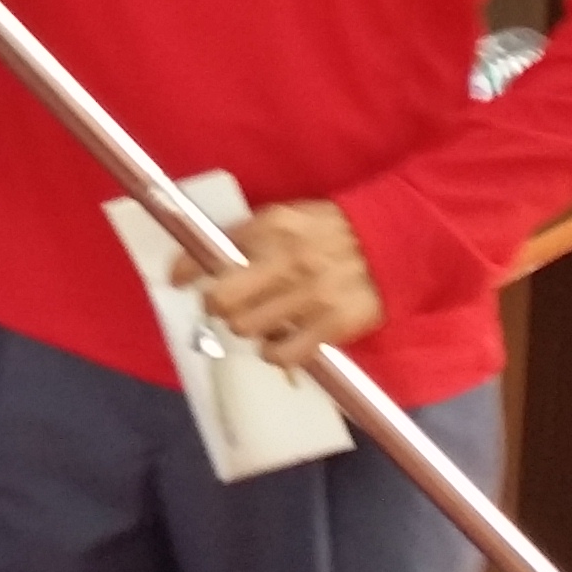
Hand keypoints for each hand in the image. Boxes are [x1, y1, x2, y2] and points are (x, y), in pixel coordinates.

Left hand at [184, 199, 384, 374]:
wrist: (396, 240)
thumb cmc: (333, 231)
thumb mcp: (290, 218)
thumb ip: (253, 236)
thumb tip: (209, 261)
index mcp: (273, 226)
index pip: (212, 251)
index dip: (185, 270)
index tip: (176, 280)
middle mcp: (287, 260)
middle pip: (222, 300)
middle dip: (217, 306)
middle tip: (227, 306)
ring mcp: (310, 294)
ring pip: (246, 329)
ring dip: (248, 329)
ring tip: (262, 322)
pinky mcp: (332, 324)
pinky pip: (283, 354)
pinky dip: (275, 353)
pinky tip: (282, 342)